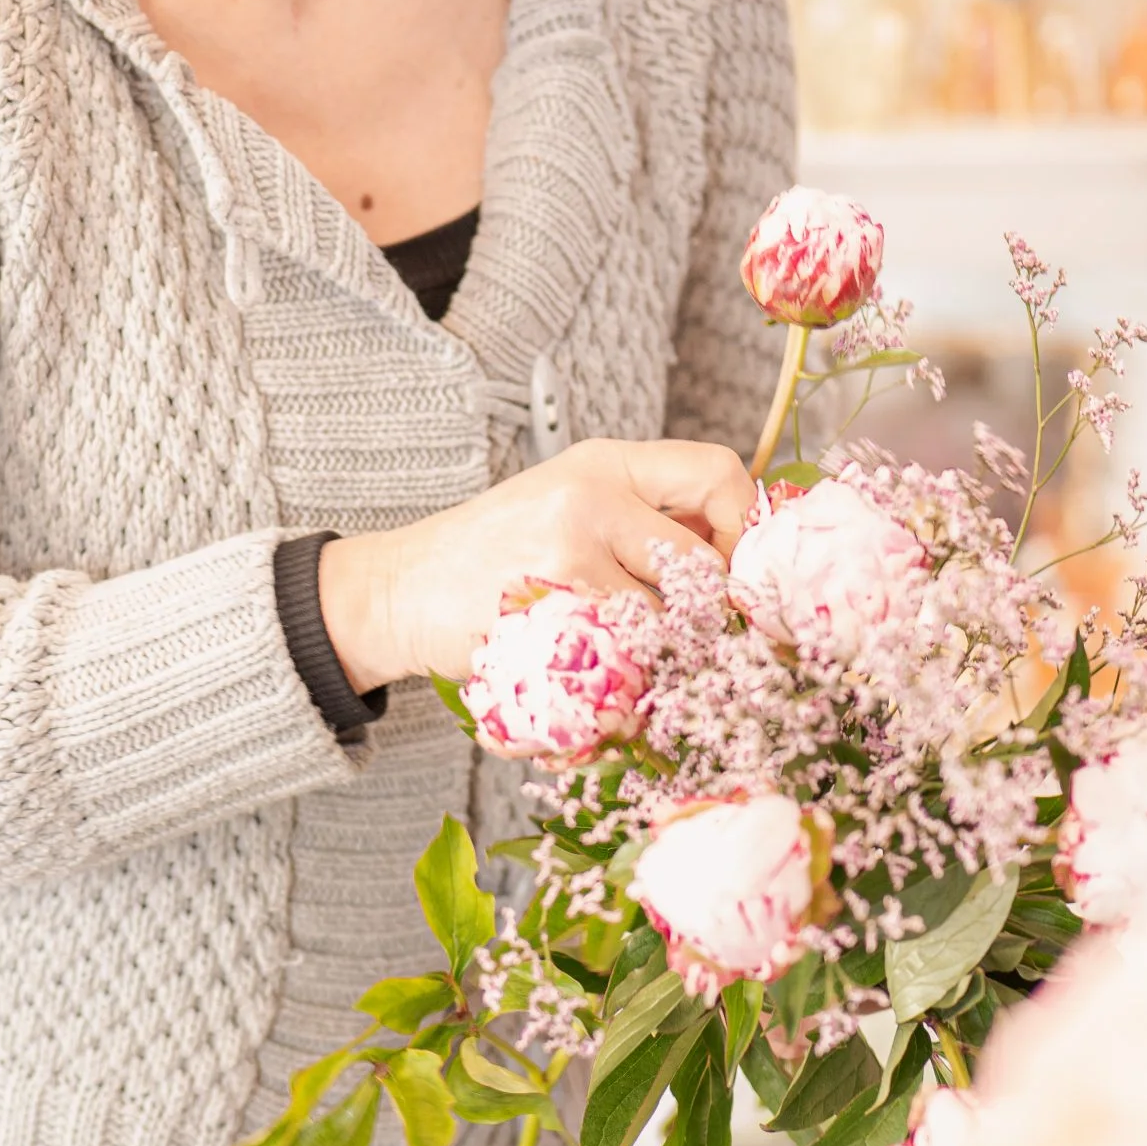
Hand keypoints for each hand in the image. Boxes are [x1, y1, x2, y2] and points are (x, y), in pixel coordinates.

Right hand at [317, 437, 755, 691]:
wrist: (404, 589)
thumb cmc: (494, 551)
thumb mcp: (568, 502)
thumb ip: (645, 515)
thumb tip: (739, 551)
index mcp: (604, 462)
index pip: (717, 473)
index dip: (742, 528)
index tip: (727, 569)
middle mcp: (590, 496)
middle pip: (702, 565)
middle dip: (699, 613)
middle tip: (673, 633)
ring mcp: (568, 553)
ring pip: (667, 623)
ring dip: (656, 653)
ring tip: (616, 651)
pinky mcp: (548, 611)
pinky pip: (626, 662)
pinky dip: (620, 682)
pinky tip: (587, 669)